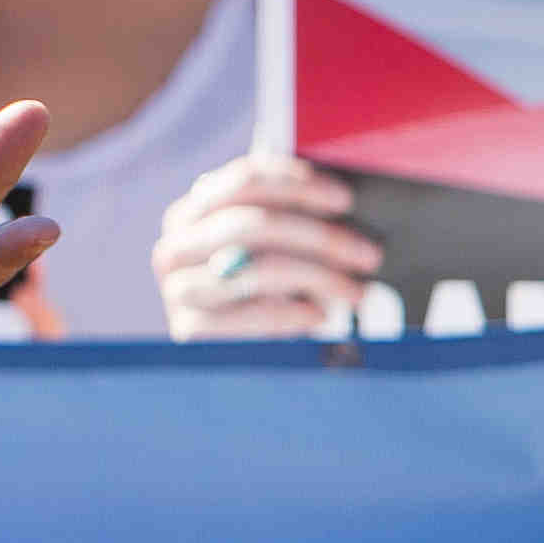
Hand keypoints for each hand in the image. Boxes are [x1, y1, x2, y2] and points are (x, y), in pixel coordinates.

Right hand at [154, 152, 377, 338]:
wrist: (225, 360)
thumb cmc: (261, 291)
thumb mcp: (265, 250)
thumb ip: (285, 221)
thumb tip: (340, 204)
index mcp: (190, 213)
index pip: (244, 181)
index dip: (297, 186)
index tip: (344, 200)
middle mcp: (175, 247)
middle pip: (253, 225)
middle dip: (320, 237)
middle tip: (368, 254)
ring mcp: (178, 289)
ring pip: (257, 270)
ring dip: (318, 278)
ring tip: (355, 291)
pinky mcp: (189, 329)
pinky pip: (251, 315)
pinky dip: (293, 314)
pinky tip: (319, 315)